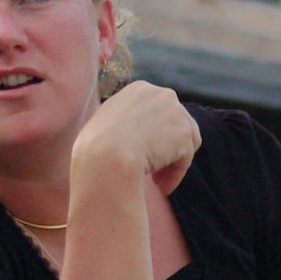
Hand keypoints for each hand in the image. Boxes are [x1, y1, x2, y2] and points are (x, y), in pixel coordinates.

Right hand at [72, 81, 200, 195]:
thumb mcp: (106, 124)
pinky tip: (162, 189)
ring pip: (184, 142)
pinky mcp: (184, 134)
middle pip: (176, 124)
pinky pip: (183, 160)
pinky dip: (175, 176)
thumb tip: (134, 135)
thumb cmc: (96, 147)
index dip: (153, 135)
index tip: (142, 153)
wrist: (105, 157)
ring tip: (158, 182)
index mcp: (140, 89)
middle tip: (154, 171)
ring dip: (172, 163)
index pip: (158, 111)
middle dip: (167, 148)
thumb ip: (125, 121)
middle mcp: (162, 95)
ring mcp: (176, 113)